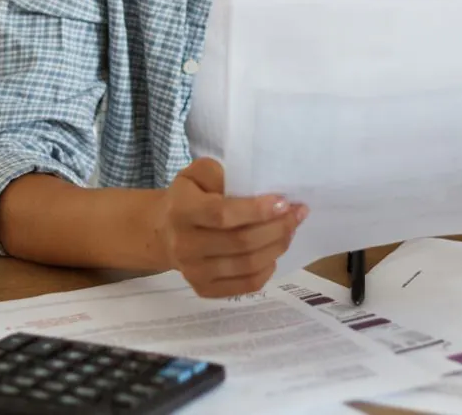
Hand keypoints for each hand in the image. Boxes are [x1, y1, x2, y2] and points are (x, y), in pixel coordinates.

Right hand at [158, 158, 307, 297]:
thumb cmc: (189, 196)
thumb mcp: (198, 173)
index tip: (284, 202)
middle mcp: (184, 245)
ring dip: (277, 246)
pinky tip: (273, 252)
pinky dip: (268, 269)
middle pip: (241, 242)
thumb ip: (221, 173)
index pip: (222, 215)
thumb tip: (255, 189)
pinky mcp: (204, 289)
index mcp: (182, 211)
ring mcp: (193, 272)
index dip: (257, 210)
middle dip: (277, 228)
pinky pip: (246, 284)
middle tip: (297, 214)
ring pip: (248, 265)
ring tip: (290, 230)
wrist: (164, 231)